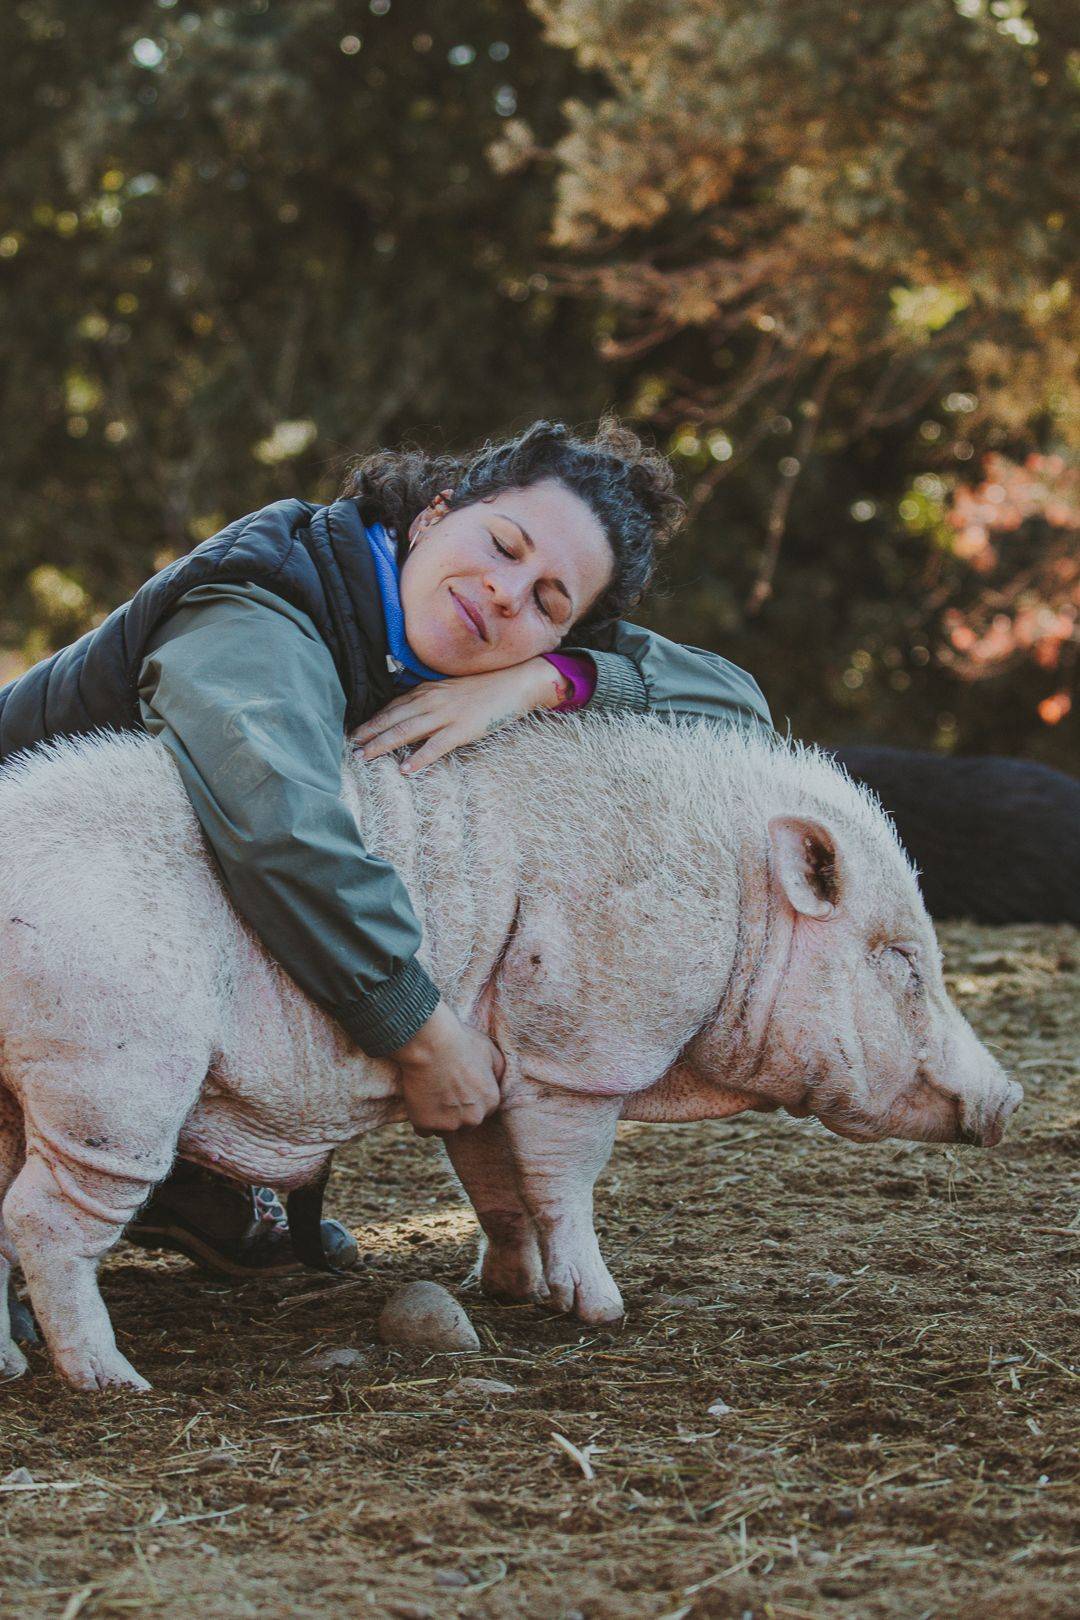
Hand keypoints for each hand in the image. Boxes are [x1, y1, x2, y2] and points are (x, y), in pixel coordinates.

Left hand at [353, 659, 568, 774]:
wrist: (516, 682)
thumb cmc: (485, 686)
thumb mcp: (451, 688)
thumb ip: (430, 698)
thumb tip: (410, 713)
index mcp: (428, 690)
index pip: (392, 706)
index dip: (372, 720)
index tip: (354, 731)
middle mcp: (432, 701)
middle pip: (392, 719)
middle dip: (369, 733)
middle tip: (350, 746)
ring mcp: (446, 715)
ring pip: (406, 732)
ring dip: (383, 745)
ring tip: (365, 757)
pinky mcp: (463, 729)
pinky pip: (436, 746)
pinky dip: (420, 758)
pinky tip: (406, 769)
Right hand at [393, 1002, 505, 1135]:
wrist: (430, 1044)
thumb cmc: (460, 1042)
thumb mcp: (489, 1050)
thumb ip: (497, 1070)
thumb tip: (496, 1080)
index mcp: (491, 1102)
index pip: (481, 1113)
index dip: (467, 1102)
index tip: (456, 1090)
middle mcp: (474, 1118)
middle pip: (463, 1126)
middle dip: (453, 1114)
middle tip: (441, 1092)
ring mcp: (450, 1124)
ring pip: (443, 1130)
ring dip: (436, 1118)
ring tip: (428, 1095)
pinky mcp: (426, 1124)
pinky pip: (423, 1130)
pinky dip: (418, 1119)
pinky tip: (418, 1101)